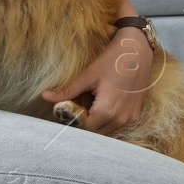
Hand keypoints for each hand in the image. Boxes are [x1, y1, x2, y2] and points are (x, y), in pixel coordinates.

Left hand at [39, 26, 153, 135]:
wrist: (138, 50)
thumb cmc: (113, 60)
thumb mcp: (88, 76)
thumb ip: (67, 91)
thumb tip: (44, 96)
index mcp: (106, 111)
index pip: (84, 129)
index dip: (73, 123)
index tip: (66, 112)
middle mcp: (119, 119)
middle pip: (95, 132)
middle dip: (83, 124)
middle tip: (75, 108)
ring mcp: (130, 118)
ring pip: (107, 130)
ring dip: (96, 123)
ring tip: (88, 105)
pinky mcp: (135, 114)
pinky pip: (117, 124)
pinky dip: (108, 119)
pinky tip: (102, 104)